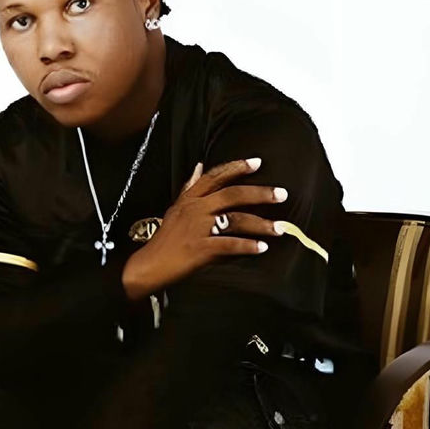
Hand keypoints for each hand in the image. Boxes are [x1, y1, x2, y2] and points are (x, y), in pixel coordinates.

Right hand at [121, 156, 286, 301]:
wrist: (148, 265)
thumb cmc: (163, 240)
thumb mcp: (174, 209)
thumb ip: (190, 189)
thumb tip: (198, 167)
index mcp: (190, 199)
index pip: (215, 176)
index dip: (236, 167)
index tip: (257, 162)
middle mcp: (195, 210)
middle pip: (233, 195)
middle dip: (260, 193)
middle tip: (282, 194)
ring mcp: (198, 229)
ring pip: (236, 220)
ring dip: (261, 224)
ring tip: (280, 228)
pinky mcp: (200, 249)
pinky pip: (229, 245)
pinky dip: (247, 246)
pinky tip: (262, 248)